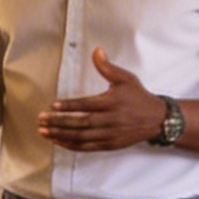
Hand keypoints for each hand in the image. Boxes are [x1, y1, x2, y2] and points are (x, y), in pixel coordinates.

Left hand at [36, 47, 166, 151]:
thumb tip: (96, 50)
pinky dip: (71, 145)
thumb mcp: (125, 78)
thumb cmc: (138, 96)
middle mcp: (110, 121)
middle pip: (80, 123)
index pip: (86, 105)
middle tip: (41, 119)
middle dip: (58, 122)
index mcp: (112, 103)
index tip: (53, 105)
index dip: (69, 106)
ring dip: (61, 135)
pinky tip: (58, 141)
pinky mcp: (110, 145)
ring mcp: (109, 135)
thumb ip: (107, 67)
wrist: (157, 119)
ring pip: (81, 137)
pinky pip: (87, 147)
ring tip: (44, 131)